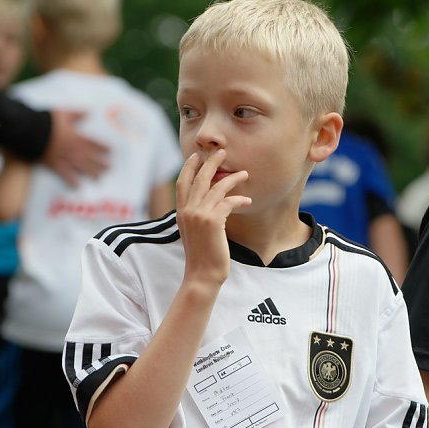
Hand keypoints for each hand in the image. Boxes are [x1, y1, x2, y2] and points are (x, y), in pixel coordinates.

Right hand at [42, 109, 110, 186]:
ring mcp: (63, 157)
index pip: (93, 143)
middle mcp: (72, 149)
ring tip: (99, 177)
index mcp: (75, 136)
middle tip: (109, 168)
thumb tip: (89, 111)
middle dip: (100, 162)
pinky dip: (71, 180)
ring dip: (91, 172)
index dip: (102, 147)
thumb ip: (76, 113)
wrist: (29, 130)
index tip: (110, 151)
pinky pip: (64, 174)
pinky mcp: (53, 164)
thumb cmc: (46, 121)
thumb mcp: (63, 113)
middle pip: (89, 157)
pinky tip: (78, 186)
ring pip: (80, 166)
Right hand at [175, 150, 249, 285]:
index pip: (182, 183)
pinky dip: (240, 199)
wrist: (202, 275)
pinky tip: (248, 200)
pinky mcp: (213, 222)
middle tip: (222, 152)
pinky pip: (228, 202)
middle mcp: (187, 211)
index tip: (196, 156)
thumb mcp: (194, 232)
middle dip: (211, 163)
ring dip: (232, 178)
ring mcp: (199, 215)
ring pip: (217, 188)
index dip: (188, 168)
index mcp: (181, 212)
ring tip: (244, 173)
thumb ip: (197, 216)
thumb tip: (209, 203)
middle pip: (199, 179)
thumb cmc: (201, 256)